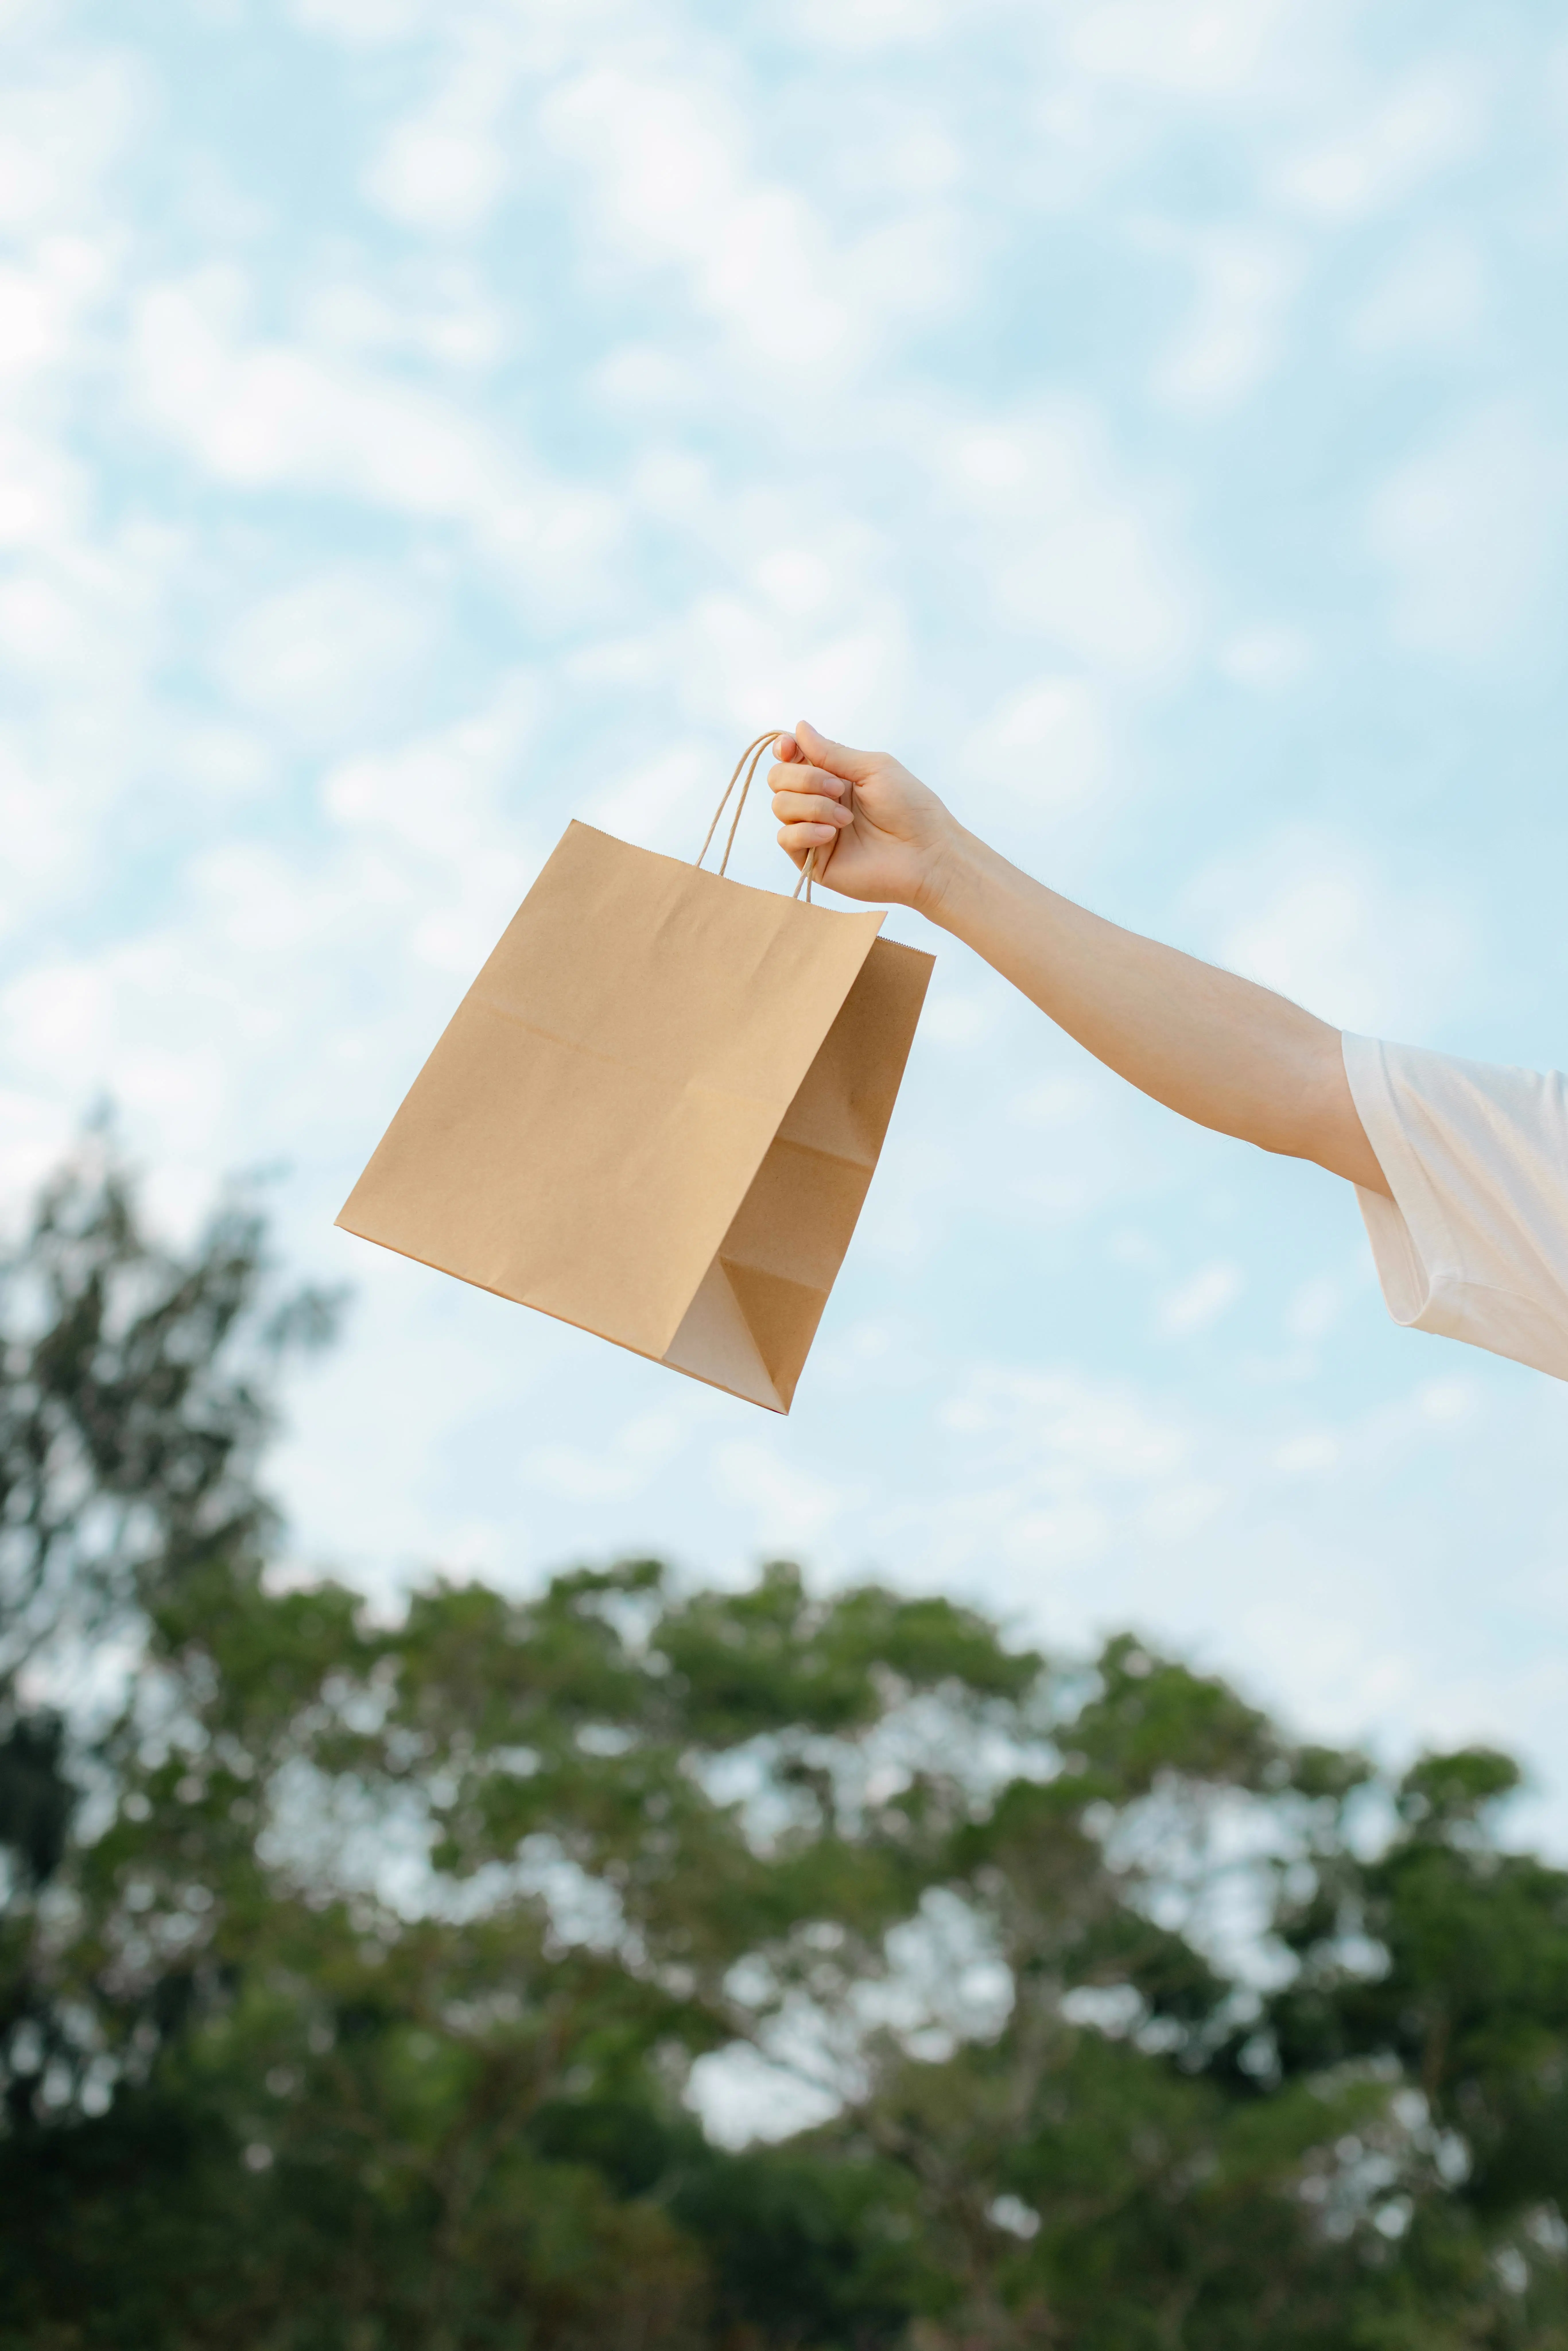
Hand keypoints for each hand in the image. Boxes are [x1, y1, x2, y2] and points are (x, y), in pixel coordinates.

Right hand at [769, 720, 958, 912]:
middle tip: (838, 789)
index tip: (790, 748)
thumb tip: (799, 727)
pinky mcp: (813, 861)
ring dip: (812, 806)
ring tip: (846, 819)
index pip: (791, 758)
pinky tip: (831, 835)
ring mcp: (814, 832)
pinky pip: (785, 838)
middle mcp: (819, 802)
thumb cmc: (910, 808)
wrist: (926, 854)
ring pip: (780, 806)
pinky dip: (805, 831)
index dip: (785, 749)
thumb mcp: (872, 768)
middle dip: (804, 777)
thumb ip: (832, 752)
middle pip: (778, 778)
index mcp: (833, 776)